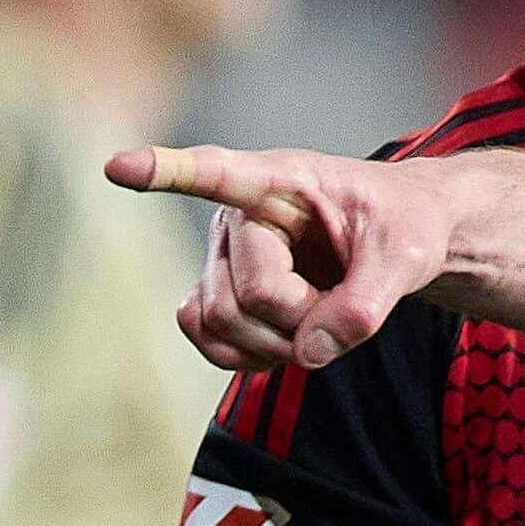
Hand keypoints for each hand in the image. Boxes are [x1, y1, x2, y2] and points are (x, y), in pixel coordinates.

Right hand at [119, 143, 470, 375]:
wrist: (396, 242)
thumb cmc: (403, 228)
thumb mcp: (407, 257)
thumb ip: (366, 305)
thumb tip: (309, 353)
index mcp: (284, 179)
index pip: (219, 173)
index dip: (167, 172)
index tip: (118, 167)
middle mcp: (237, 214)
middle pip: (245, 295)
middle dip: (300, 322)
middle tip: (344, 310)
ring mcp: (221, 256)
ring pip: (221, 324)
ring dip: (278, 345)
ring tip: (320, 323)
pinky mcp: (217, 292)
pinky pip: (207, 339)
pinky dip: (249, 358)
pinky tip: (285, 344)